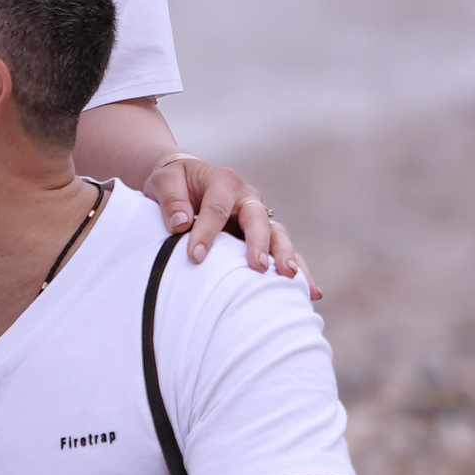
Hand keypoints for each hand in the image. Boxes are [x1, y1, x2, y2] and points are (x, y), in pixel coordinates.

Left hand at [145, 152, 314, 295]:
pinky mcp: (263, 235)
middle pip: (258, 219)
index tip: (195, 256)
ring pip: (278, 234)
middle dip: (259, 243)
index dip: (207, 232)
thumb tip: (180, 223)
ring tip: (289, 277)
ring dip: (285, 255)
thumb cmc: (174, 183)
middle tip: (257, 267)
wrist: (186, 182)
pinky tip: (310, 292)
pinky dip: (299, 269)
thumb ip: (170, 199)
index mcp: (223, 181)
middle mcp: (247, 198)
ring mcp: (258, 217)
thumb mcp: (164, 182)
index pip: (217, 207)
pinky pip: (283, 251)